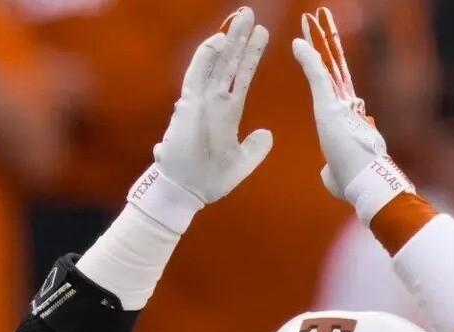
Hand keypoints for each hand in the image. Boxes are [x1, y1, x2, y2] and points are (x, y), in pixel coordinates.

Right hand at [149, 8, 272, 206]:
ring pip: (215, 64)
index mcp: (227, 113)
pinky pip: (196, 76)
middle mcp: (214, 102)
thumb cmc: (209, 179)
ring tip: (240, 19)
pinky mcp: (188, 107)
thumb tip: (267, 134)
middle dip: (240, 39)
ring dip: (227, 41)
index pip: (241, 76)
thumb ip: (255, 148)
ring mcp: (200, 102)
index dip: (251, 55)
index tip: (262, 34)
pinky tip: (217, 39)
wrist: (186, 191)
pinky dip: (205, 58)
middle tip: (250, 15)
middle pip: (229, 63)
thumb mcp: (241, 163)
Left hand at [292, 5, 407, 201]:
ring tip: (312, 18)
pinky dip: (308, 58)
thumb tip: (328, 172)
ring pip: (328, 64)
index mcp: (346, 120)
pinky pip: (318, 76)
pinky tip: (298, 40)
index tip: (322, 54)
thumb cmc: (354, 185)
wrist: (366, 184)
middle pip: (334, 67)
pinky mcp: (331, 106)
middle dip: (326, 44)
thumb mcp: (336, 177)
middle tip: (320, 22)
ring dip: (319, 40)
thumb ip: (331, 170)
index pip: (335, 88)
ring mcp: (340, 103)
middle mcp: (346, 106)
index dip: (327, 69)